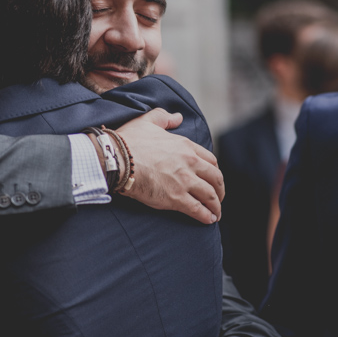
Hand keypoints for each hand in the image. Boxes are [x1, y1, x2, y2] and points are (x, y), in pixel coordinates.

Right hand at [116, 108, 223, 223]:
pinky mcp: (175, 198)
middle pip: (215, 178)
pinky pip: (197, 209)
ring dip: (215, 206)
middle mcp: (190, 163)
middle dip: (219, 190)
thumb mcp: (149, 121)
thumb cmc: (130, 140)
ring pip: (209, 195)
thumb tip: (178, 117)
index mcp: (186, 146)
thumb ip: (165, 117)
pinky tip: (208, 220)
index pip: (210, 160)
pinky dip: (206, 216)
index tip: (213, 179)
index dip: (214, 171)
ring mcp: (184, 181)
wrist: (118, 159)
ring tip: (215, 213)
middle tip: (218, 198)